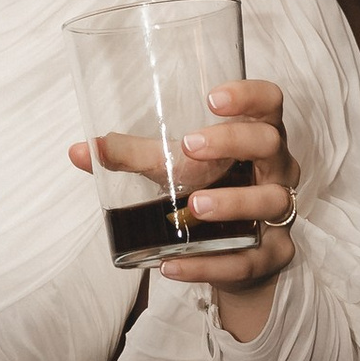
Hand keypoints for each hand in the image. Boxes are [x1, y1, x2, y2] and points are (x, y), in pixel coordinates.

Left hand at [71, 76, 299, 342]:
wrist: (235, 253)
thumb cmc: (209, 188)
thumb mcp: (174, 167)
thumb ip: (132, 157)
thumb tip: (81, 150)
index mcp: (256, 136)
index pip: (269, 102)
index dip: (249, 95)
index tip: (212, 98)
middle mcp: (276, 170)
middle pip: (269, 144)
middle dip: (233, 142)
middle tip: (190, 147)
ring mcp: (278, 213)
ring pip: (269, 201)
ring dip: (231, 203)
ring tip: (193, 207)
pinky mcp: (271, 255)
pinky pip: (247, 260)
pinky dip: (208, 265)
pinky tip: (173, 264)